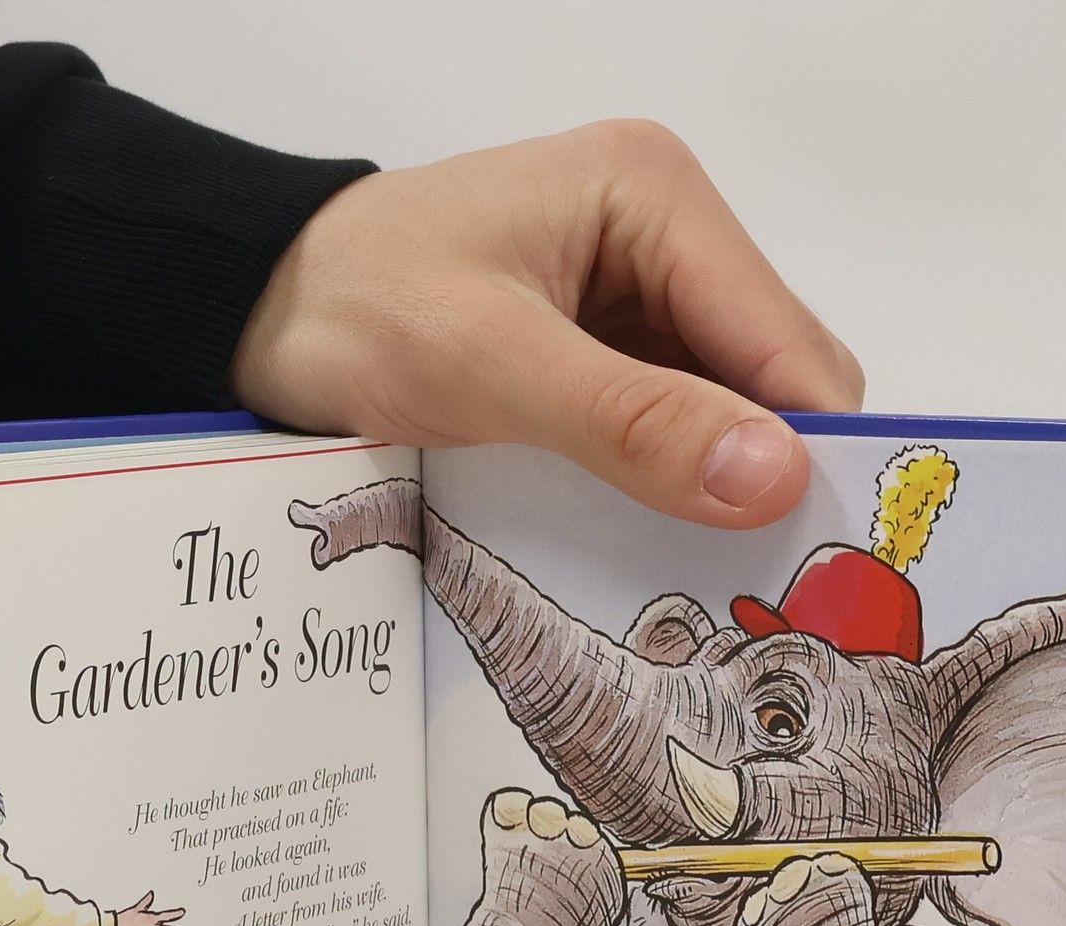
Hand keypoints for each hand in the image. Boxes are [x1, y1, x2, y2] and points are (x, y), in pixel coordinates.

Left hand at [231, 121, 862, 527]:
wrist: (253, 314)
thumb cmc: (352, 309)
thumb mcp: (490, 365)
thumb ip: (633, 422)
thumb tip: (775, 477)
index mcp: (656, 196)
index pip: (789, 341)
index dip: (812, 449)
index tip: (812, 565)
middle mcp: (665, 237)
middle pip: (774, 381)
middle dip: (765, 476)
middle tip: (747, 590)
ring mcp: (635, 300)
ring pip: (728, 417)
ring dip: (714, 492)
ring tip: (699, 578)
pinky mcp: (602, 357)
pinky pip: (670, 435)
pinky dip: (666, 490)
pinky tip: (648, 543)